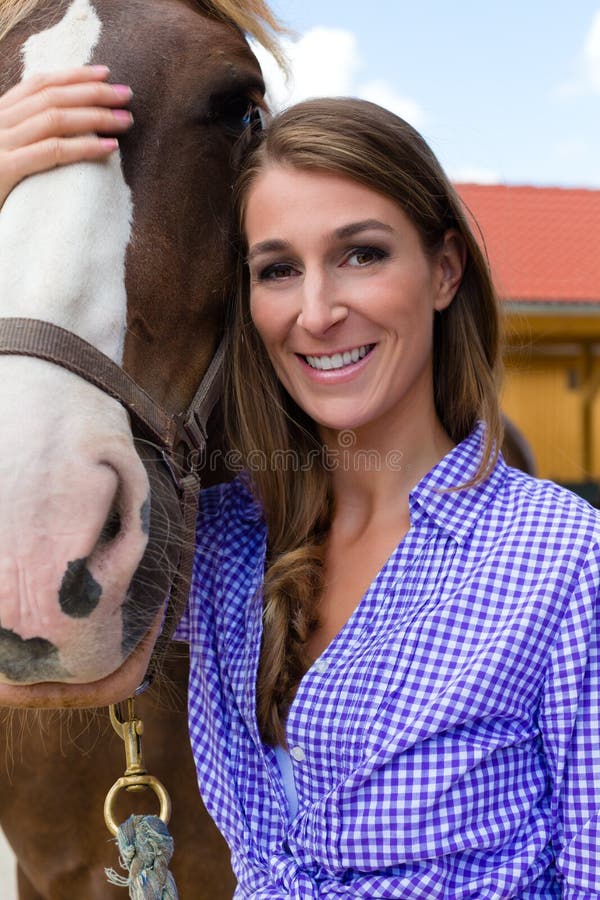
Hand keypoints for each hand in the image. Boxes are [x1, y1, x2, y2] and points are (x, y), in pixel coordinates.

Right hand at [0, 65, 132, 208]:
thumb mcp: (7, 154)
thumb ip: (28, 138)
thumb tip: (70, 132)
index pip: (38, 84)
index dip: (73, 76)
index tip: (105, 74)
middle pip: (51, 97)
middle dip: (92, 92)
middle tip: (126, 96)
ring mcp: (0, 144)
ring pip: (54, 119)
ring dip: (95, 117)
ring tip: (125, 120)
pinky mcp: (5, 170)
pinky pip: (51, 152)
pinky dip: (83, 148)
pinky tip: (109, 148)